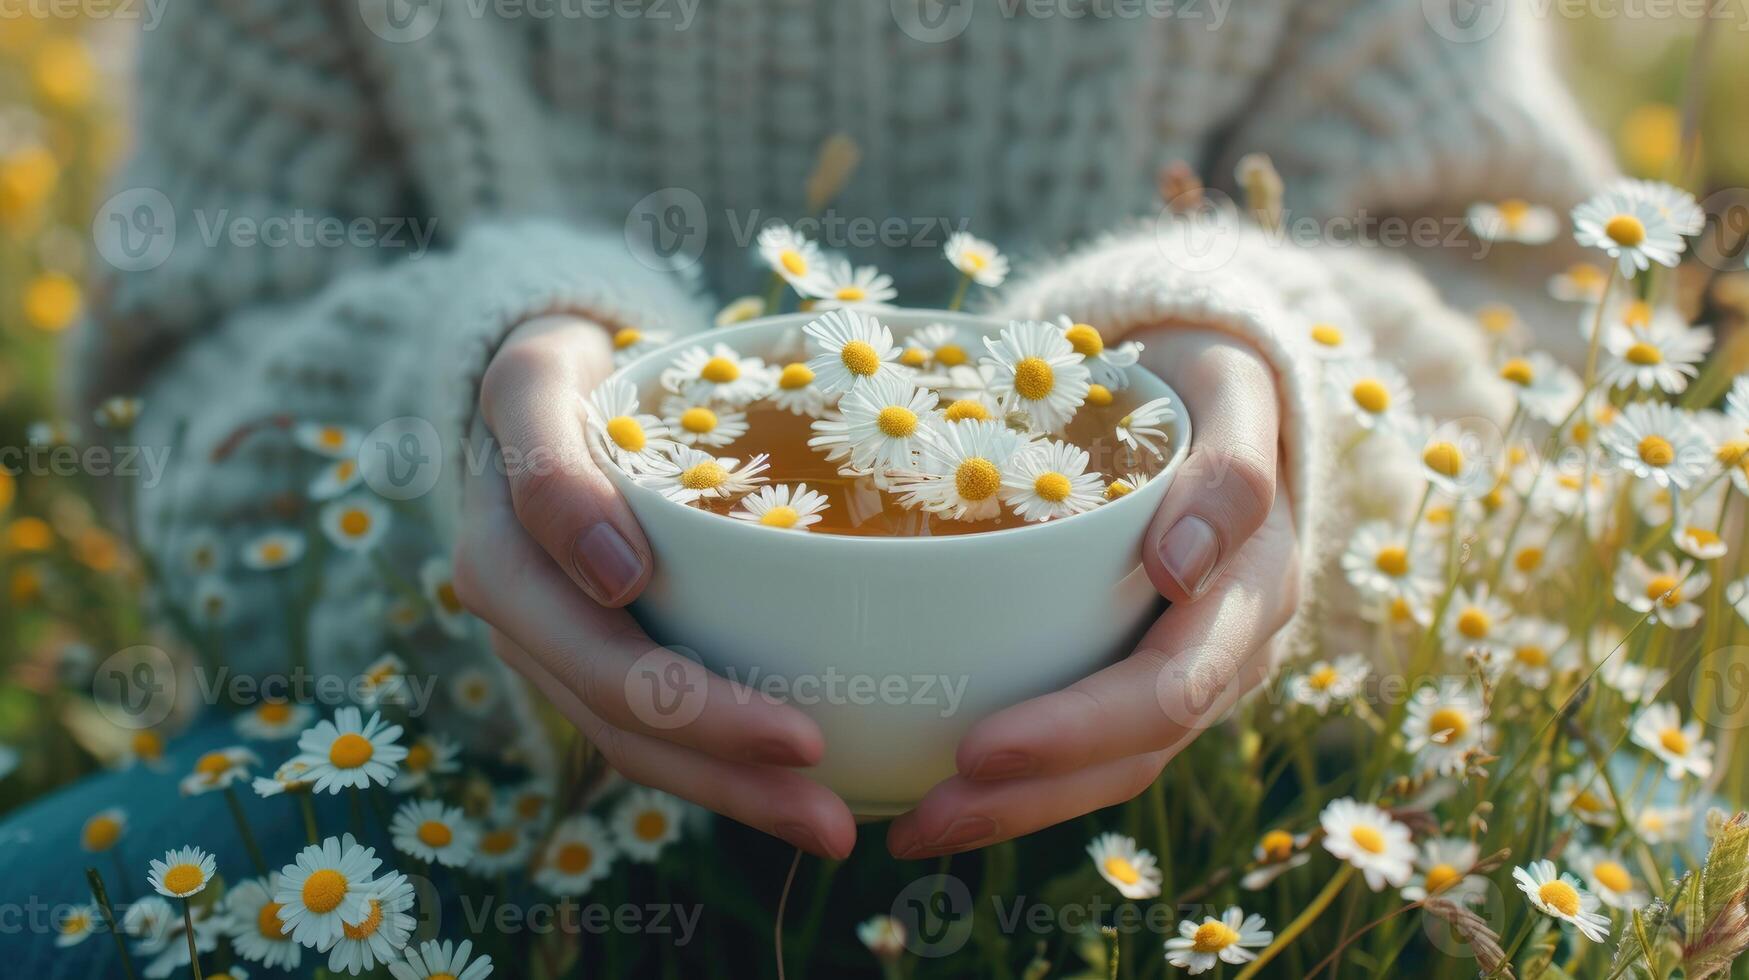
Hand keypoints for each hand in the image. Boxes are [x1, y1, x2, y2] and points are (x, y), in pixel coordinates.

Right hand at [453, 316, 856, 858]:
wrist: (552, 381)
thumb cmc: (560, 372)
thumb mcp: (536, 382)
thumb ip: (550, 464)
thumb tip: (615, 572)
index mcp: (505, 571)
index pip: (607, 664)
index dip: (700, 710)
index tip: (802, 736)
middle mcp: (527, 629)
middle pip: (629, 728)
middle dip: (734, 781)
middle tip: (836, 823)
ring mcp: (561, 652)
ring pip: (642, 749)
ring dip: (736, 798)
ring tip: (834, 830)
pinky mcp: (600, 656)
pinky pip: (656, 731)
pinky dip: (724, 768)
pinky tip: (801, 789)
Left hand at [886, 330, 1300, 858]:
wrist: (1217, 392)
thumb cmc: (1209, 384)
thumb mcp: (1233, 391)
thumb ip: (1228, 470)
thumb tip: (1182, 568)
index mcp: (1252, 593)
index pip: (1169, 690)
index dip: (1077, 730)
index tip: (979, 746)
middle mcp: (1226, 651)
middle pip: (1133, 753)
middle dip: (1028, 797)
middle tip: (922, 820)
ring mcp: (1186, 669)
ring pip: (1110, 770)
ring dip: (1014, 808)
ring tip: (914, 829)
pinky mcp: (1141, 671)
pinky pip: (1089, 745)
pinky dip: (1022, 778)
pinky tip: (940, 790)